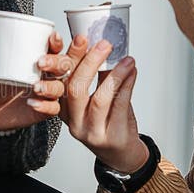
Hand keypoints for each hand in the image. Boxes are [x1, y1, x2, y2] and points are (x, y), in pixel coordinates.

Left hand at [0, 32, 71, 131]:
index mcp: (39, 58)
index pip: (55, 47)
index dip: (57, 41)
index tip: (52, 37)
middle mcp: (47, 74)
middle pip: (63, 65)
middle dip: (56, 62)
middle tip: (40, 62)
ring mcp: (48, 92)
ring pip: (60, 87)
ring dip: (50, 86)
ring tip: (35, 87)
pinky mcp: (45, 109)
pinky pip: (52, 109)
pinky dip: (45, 106)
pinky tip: (32, 103)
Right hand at [59, 34, 148, 172]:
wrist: (121, 155)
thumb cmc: (108, 124)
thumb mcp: (95, 101)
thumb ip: (97, 78)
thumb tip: (103, 46)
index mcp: (65, 109)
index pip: (61, 81)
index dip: (70, 58)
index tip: (81, 37)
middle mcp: (74, 122)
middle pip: (76, 88)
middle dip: (90, 62)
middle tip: (105, 44)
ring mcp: (92, 132)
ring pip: (99, 98)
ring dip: (115, 74)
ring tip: (127, 59)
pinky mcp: (112, 136)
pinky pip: (120, 105)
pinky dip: (127, 84)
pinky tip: (132, 72)